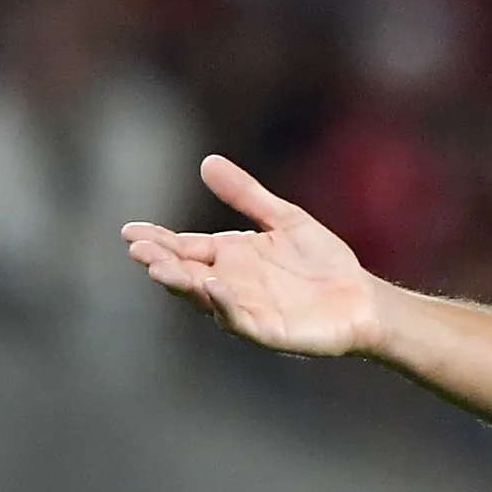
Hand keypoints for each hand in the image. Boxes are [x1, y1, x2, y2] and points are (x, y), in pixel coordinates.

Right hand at [122, 155, 387, 356]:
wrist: (361, 297)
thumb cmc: (322, 261)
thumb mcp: (284, 218)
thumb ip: (246, 194)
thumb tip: (207, 161)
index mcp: (228, 256)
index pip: (184, 247)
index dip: (157, 240)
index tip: (130, 232)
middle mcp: (228, 283)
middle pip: (185, 273)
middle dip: (161, 262)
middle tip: (138, 250)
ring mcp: (244, 308)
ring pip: (203, 298)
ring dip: (182, 284)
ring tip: (160, 269)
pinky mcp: (265, 330)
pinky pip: (238, 318)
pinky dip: (223, 304)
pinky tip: (212, 285)